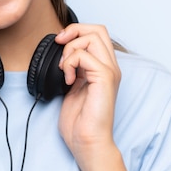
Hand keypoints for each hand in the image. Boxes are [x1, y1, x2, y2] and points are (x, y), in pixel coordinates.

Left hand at [55, 24, 124, 170]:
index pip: (97, 33)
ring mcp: (109, 72)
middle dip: (74, 30)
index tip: (60, 42)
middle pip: (98, 29)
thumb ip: (73, 66)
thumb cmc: (80, 119)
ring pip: (93, 37)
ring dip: (70, 48)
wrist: (87, 141)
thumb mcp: (73, 84)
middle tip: (59, 44)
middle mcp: (110, 66)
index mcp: (104, 66)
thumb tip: (62, 49)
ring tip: (64, 68)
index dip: (77, 30)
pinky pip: (84, 55)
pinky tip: (67, 79)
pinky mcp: (104, 79)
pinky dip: (69, 63)